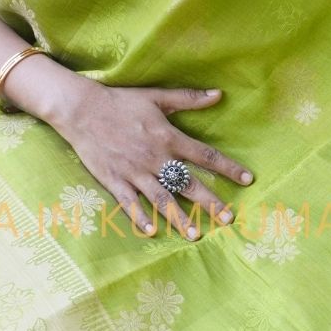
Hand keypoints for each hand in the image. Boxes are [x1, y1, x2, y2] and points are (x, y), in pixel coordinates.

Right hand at [50, 82, 252, 238]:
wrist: (82, 109)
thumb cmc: (121, 102)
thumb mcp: (157, 97)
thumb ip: (188, 99)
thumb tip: (219, 94)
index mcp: (168, 138)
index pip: (205, 156)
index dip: (228, 168)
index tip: (247, 180)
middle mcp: (155, 158)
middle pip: (188, 183)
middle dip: (210, 202)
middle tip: (228, 219)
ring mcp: (134, 172)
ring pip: (161, 199)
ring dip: (179, 218)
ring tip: (196, 236)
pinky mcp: (114, 181)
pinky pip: (130, 204)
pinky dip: (140, 218)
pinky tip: (153, 233)